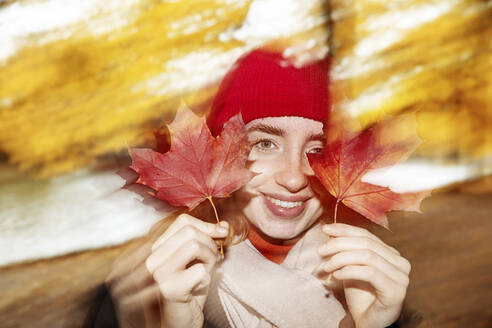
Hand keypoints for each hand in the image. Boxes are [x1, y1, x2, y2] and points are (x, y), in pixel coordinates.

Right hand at [106, 214, 228, 327]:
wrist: (179, 322)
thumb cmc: (188, 292)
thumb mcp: (197, 260)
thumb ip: (206, 241)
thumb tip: (223, 226)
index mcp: (157, 248)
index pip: (183, 221)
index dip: (206, 225)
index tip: (220, 233)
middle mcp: (152, 258)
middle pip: (189, 230)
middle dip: (209, 243)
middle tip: (213, 259)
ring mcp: (157, 273)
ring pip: (194, 245)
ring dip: (209, 257)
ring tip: (206, 271)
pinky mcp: (168, 288)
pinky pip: (200, 269)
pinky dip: (207, 276)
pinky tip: (199, 286)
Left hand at [318, 223, 409, 327]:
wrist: (366, 321)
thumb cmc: (360, 295)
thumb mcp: (350, 266)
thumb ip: (345, 250)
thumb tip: (329, 231)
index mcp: (391, 253)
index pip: (366, 235)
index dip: (344, 230)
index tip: (325, 229)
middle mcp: (400, 263)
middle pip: (366, 243)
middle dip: (339, 244)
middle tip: (321, 251)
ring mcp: (401, 277)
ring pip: (367, 256)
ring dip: (341, 258)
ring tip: (326, 266)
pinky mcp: (396, 291)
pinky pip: (370, 273)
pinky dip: (350, 271)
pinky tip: (337, 275)